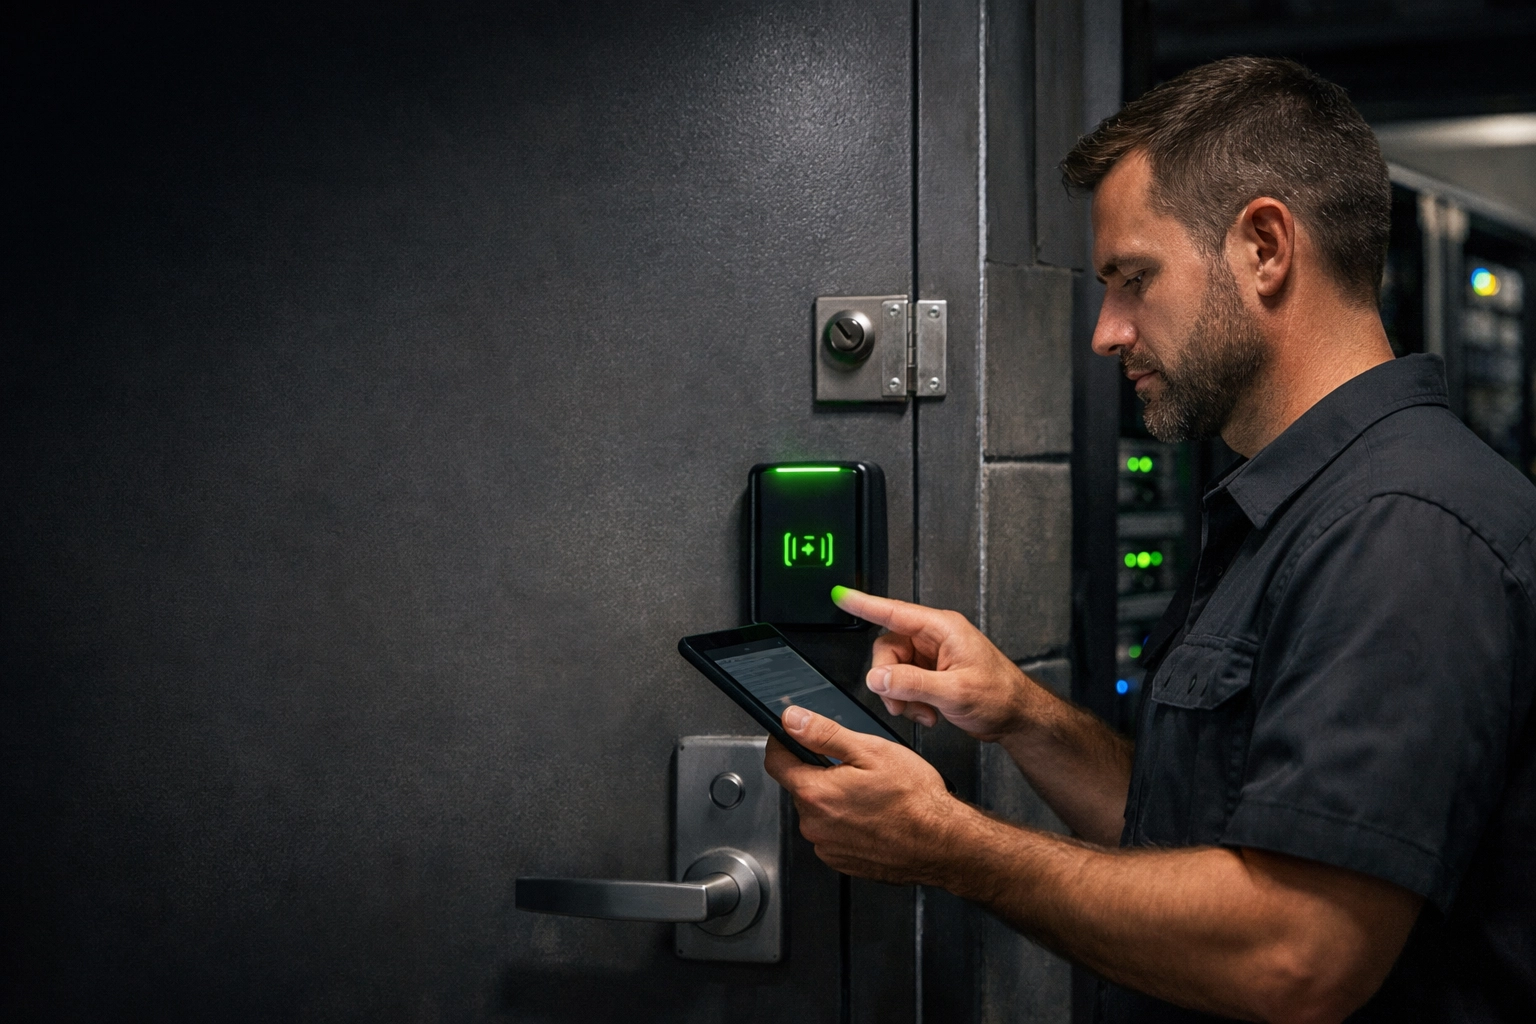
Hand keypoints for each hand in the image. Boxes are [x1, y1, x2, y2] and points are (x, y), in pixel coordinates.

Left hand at [763, 705, 969, 883]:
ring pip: (818, 811)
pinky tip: (873, 815)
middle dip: (819, 771)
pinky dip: (846, 822)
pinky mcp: (842, 861)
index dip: (782, 741)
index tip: (793, 734)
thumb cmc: (915, 799)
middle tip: (855, 765)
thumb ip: (823, 734)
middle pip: (799, 786)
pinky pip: (832, 833)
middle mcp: (814, 825)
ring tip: (870, 793)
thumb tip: (792, 720)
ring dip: (834, 798)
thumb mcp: (870, 751)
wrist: (943, 843)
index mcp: (816, 793)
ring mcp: (827, 847)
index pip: (775, 761)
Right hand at [831, 586, 1047, 741]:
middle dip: (889, 679)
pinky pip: (904, 683)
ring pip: (894, 669)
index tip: (842, 597)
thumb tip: (879, 678)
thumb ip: (913, 683)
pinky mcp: (932, 674)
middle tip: (899, 701)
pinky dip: (909, 701)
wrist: (1017, 717)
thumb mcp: (955, 691)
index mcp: (943, 629)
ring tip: (921, 711)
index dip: (864, 604)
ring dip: (900, 695)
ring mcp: (933, 657)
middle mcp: (935, 639)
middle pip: (888, 649)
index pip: (894, 612)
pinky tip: (927, 713)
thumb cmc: (1001, 696)